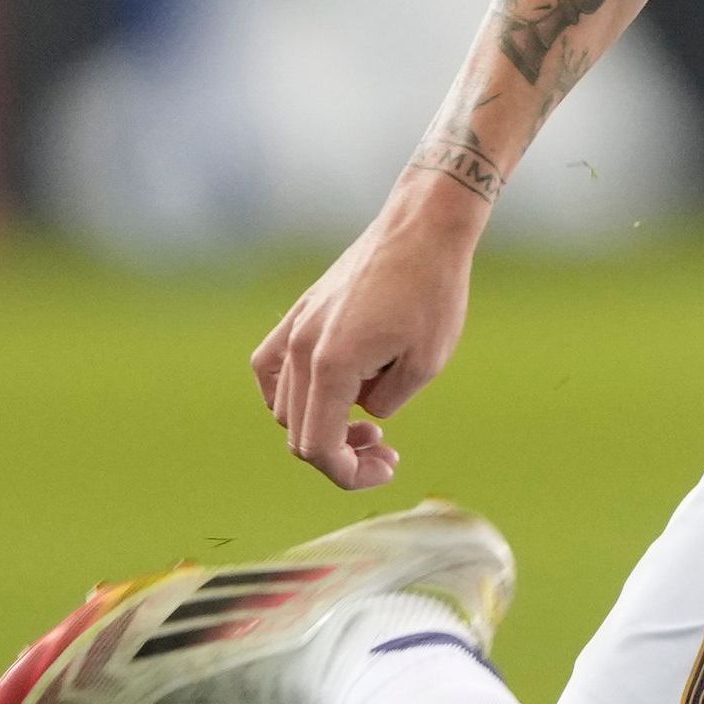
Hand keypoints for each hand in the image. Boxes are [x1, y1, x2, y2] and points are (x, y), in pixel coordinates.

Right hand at [249, 174, 488, 488]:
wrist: (421, 229)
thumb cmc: (432, 292)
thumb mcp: (425, 363)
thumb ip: (386, 401)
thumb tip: (360, 411)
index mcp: (332, 366)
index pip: (319, 446)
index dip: (349, 474)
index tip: (387, 468)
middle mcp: (300, 348)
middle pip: (299, 432)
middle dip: (341, 454)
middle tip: (385, 449)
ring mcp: (294, 328)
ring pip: (283, 405)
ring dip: (320, 424)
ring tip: (366, 421)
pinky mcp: (298, 313)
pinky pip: (270, 369)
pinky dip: (291, 394)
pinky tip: (328, 392)